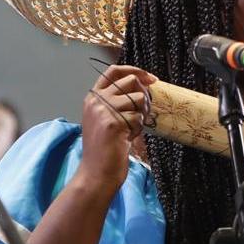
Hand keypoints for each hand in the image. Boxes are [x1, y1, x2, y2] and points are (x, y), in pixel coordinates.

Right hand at [74, 64, 152, 198]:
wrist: (97, 173)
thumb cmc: (105, 149)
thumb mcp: (105, 119)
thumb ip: (117, 101)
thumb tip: (143, 85)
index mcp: (93, 97)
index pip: (114, 71)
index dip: (135, 70)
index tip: (150, 78)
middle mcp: (96, 100)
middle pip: (131, 81)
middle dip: (144, 96)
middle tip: (142, 114)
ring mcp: (103, 110)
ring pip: (138, 98)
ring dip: (142, 114)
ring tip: (131, 129)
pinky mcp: (113, 122)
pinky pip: (138, 116)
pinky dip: (138, 128)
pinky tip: (127, 138)